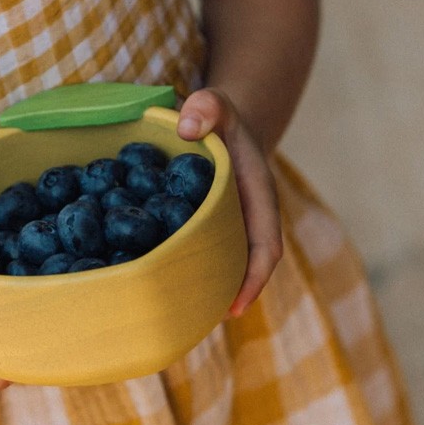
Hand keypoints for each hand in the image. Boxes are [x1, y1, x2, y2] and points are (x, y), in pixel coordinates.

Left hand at [177, 88, 282, 316]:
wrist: (221, 120)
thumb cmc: (220, 115)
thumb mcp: (217, 103)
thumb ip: (207, 106)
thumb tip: (187, 129)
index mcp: (257, 197)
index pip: (266, 246)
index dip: (254, 277)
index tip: (236, 306)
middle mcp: (245, 219)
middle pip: (243, 266)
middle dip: (225, 295)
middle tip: (193, 321)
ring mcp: (226, 225)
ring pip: (220, 264)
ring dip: (204, 288)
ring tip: (174, 316)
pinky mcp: (204, 226)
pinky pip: (198, 251)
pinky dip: (184, 268)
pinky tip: (157, 283)